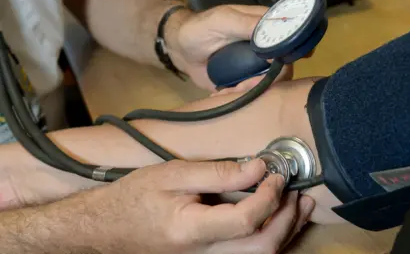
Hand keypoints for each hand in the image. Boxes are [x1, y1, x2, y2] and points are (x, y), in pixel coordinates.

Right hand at [82, 159, 314, 253]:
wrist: (107, 228)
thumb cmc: (134, 197)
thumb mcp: (172, 174)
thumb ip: (217, 172)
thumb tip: (257, 166)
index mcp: (191, 230)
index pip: (247, 220)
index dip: (269, 195)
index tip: (275, 172)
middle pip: (262, 249)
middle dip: (287, 220)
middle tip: (297, 193)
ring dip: (285, 232)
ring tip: (300, 206)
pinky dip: (270, 238)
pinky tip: (278, 220)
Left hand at [164, 5, 293, 90]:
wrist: (180, 50)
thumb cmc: (200, 29)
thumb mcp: (222, 21)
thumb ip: (247, 24)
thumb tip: (276, 37)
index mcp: (265, 28)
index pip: (290, 41)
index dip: (289, 55)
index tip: (275, 69)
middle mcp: (266, 47)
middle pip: (284, 68)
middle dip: (265, 81)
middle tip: (241, 86)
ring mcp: (257, 66)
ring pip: (270, 85)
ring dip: (250, 92)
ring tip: (228, 91)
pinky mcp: (247, 81)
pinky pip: (254, 94)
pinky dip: (240, 98)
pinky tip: (223, 94)